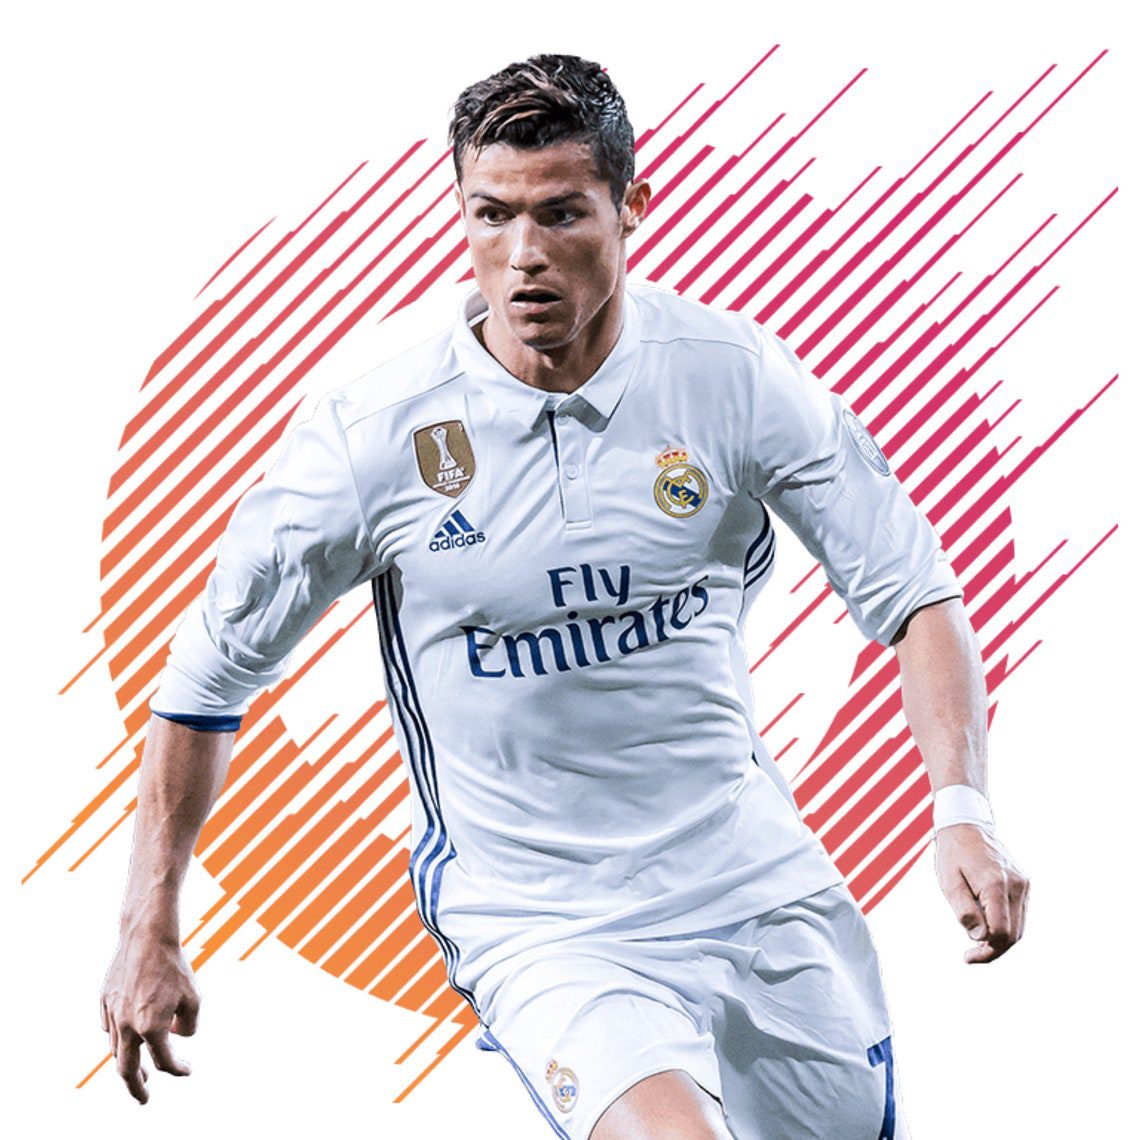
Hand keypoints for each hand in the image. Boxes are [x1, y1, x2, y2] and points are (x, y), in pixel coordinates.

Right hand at [101, 926, 199, 1102]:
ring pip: (117, 1048)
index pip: (164, 1061)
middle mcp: (127, 1025)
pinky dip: (119, 1038)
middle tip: (144, 1099)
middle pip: (127, 1070)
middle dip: (136, 1088)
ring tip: (139, 1072)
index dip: (178, 1069)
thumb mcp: (194, 997)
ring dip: (128, 1062)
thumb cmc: (174, 966)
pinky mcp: (104, 1002)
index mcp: (151, 1027)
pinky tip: (128, 1038)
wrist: (147, 936)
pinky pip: (109, 1028)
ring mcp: (112, 1014)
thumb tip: (174, 1039)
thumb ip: (187, 1025)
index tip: (187, 1070)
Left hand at [934, 824, 1028, 962]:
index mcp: (996, 884)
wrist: (966, 826)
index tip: (967, 957)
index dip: (986, 951)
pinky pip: (1018, 914)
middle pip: (1014, 934)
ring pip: (1019, 927)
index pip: (1000, 932)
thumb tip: (980, 938)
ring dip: (1000, 940)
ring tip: (976, 943)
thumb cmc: (953, 854)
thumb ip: (964, 910)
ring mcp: (1023, 884)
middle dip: (994, 950)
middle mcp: (1016, 885)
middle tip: (971, 956)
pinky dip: (1005, 926)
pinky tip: (986, 927)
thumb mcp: (949, 881)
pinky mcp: (1024, 884)